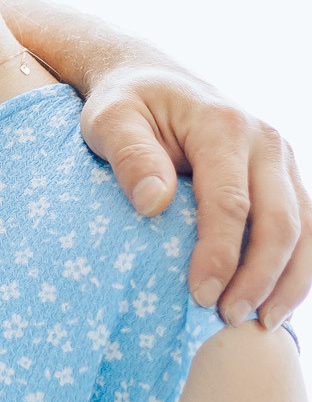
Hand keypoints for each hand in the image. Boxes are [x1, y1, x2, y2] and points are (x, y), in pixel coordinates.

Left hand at [78, 68, 309, 327]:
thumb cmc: (125, 104)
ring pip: (305, 228)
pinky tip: (274, 302)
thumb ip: (129, 156)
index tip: (198, 295)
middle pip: (280, 221)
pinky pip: (304, 226)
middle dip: (259, 277)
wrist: (150, 78)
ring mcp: (281, 158)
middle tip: (227, 318)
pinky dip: (295, 268)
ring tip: (260, 323)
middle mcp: (265, 140)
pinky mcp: (284, 176)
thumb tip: (153, 203)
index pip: (230, 202)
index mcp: (223, 125)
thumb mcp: (109, 120)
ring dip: (288, 280)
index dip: (219, 255)